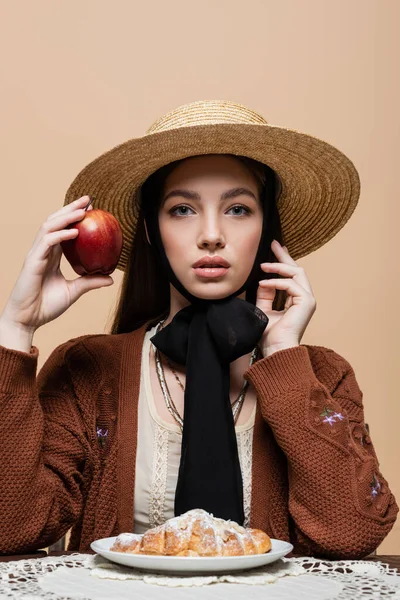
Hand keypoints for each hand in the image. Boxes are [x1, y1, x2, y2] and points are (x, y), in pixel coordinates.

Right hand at [0, 195, 113, 333]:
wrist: (27, 320)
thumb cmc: (46, 306)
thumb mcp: (74, 292)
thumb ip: (90, 282)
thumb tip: (111, 278)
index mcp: (51, 255)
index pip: (63, 229)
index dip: (74, 217)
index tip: (91, 208)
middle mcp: (43, 251)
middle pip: (55, 221)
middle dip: (71, 208)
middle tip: (89, 199)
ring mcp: (36, 254)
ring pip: (50, 226)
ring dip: (66, 216)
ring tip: (83, 209)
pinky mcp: (33, 262)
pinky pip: (47, 242)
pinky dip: (61, 235)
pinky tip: (75, 231)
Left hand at [255, 240, 316, 356]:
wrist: (275, 350)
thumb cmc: (269, 336)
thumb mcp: (263, 310)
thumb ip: (265, 295)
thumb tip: (262, 281)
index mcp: (297, 300)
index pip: (291, 276)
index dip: (283, 261)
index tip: (274, 249)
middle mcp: (305, 298)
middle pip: (297, 270)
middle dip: (284, 255)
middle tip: (274, 243)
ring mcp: (308, 300)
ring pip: (296, 273)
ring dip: (278, 266)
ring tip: (263, 266)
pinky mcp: (306, 302)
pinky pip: (290, 284)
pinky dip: (275, 282)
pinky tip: (262, 283)